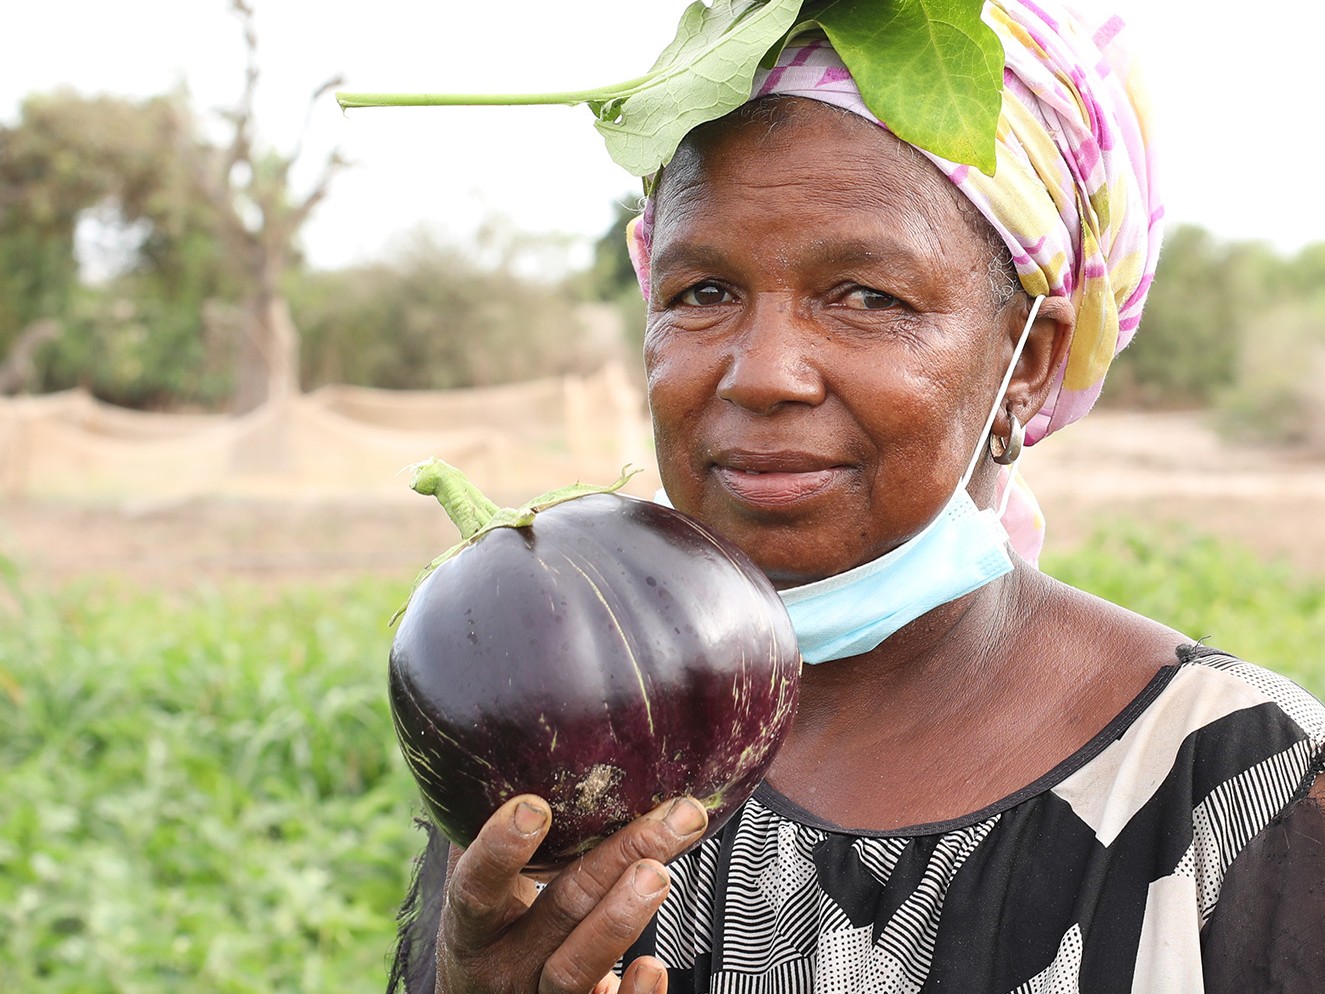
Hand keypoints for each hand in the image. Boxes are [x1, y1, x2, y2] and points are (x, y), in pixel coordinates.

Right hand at [436, 793, 708, 993]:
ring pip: (573, 971)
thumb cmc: (493, 934)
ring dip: (621, 919)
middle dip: (615, 863)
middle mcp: (501, 969)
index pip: (476, 887)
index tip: (535, 806)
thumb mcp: (482, 893)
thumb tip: (509, 746)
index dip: (499, 850)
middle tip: (672, 818)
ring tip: (661, 872)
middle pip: (557, 914)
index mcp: (472, 928)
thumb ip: (491, 834)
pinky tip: (655, 967)